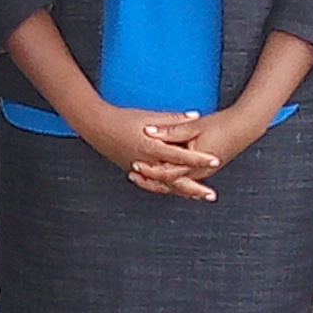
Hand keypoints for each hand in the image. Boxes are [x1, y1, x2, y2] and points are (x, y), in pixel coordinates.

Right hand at [81, 103, 216, 199]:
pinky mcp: (136, 171)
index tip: (215, 160)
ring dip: (183, 191)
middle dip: (194, 188)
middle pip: (175, 180)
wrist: (98, 127)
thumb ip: (174, 119)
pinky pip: (154, 184)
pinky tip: (177, 191)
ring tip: (198, 196)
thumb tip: (195, 115)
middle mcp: (148, 162)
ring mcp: (141, 169)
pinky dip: (167, 188)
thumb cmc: (123, 119)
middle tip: (211, 195)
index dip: (199, 158)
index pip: (181, 155)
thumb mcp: (150, 116)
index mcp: (153, 146)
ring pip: (165, 185)